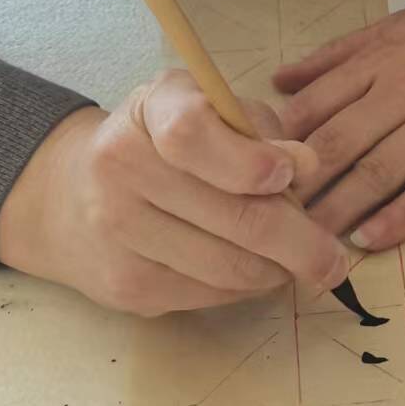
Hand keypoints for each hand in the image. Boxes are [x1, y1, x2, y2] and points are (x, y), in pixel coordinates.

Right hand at [0, 69, 349, 315]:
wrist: (71, 195)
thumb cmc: (162, 142)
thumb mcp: (207, 109)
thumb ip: (259, 130)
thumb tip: (307, 167)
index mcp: (149, 112)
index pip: (193, 134)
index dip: (250, 160)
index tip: (290, 174)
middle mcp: (121, 169)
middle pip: (232, 216)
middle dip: (300, 241)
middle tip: (333, 257)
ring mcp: (118, 232)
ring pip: (229, 267)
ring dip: (277, 270)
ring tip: (294, 261)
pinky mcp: (124, 286)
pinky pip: (210, 295)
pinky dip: (245, 288)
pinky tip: (252, 270)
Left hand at [276, 0, 404, 249]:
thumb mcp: (400, 26)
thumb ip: (338, 55)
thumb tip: (280, 81)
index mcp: (381, 59)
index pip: (315, 106)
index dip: (279, 145)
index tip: (252, 177)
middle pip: (339, 144)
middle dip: (299, 187)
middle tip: (267, 223)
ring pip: (380, 171)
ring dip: (339, 210)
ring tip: (307, 242)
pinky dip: (400, 217)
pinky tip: (371, 239)